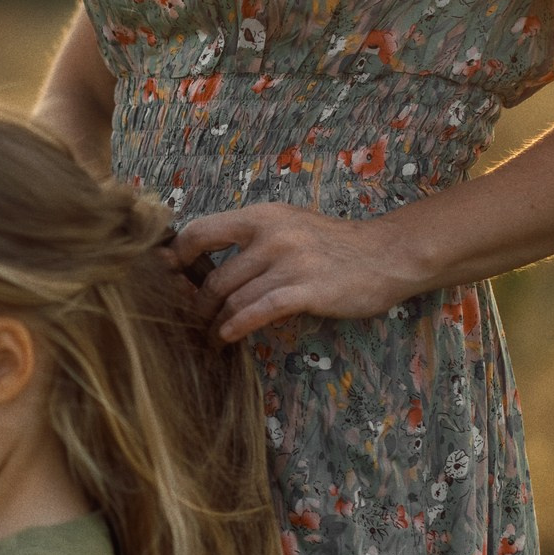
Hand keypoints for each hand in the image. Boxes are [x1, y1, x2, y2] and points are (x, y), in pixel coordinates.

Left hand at [171, 202, 425, 340]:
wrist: (387, 254)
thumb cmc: (332, 245)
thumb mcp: (288, 226)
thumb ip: (249, 240)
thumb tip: (202, 263)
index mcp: (261, 216)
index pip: (200, 231)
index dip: (175, 257)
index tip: (166, 278)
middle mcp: (271, 235)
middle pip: (213, 277)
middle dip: (196, 305)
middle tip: (190, 321)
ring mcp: (289, 262)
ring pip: (232, 299)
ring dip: (215, 323)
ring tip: (210, 337)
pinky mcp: (305, 290)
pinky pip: (257, 312)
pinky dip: (235, 328)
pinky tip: (227, 338)